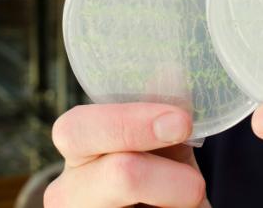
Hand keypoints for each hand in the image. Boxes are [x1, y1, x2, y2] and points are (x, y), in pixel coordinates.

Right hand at [45, 102, 210, 206]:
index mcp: (77, 147)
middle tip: (195, 183)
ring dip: (178, 199)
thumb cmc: (159, 175)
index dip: (130, 122)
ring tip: (189, 199)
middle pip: (118, 174)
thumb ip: (161, 113)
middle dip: (166, 175)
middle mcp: (67, 190)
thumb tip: (170, 68)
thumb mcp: (161, 144)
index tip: (181, 121)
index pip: (78, 128)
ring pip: (137, 201)